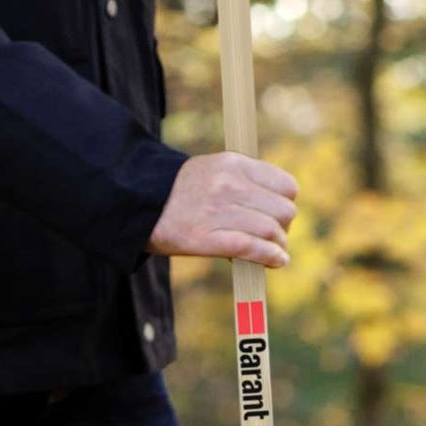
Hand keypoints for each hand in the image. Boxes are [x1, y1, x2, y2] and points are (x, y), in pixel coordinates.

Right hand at [149, 152, 298, 264]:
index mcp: (233, 164)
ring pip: (271, 231)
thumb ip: (245, 182)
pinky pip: (252, 248)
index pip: (286, 186)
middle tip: (272, 235)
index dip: (287, 203)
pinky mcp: (207, 238)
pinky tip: (276, 261)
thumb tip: (278, 207)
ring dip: (277, 246)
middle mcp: (229, 185)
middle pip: (283, 211)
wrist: (139, 200)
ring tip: (272, 251)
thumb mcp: (214, 170)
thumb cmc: (181, 192)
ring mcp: (218, 211)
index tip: (277, 213)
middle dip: (283, 228)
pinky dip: (270, 257)